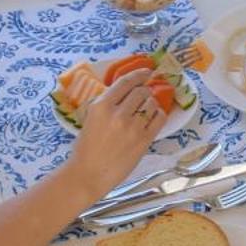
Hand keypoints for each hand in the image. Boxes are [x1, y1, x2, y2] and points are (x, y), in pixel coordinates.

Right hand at [68, 70, 163, 200]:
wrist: (88, 174)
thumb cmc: (86, 148)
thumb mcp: (90, 118)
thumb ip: (106, 104)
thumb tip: (125, 91)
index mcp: (101, 106)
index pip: (125, 82)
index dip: (139, 74)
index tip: (147, 71)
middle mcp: (118, 114)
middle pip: (141, 91)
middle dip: (144, 91)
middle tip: (144, 95)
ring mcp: (132, 127)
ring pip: (151, 103)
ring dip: (151, 103)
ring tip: (146, 109)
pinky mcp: (143, 141)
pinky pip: (159, 119)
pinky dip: (159, 114)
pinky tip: (154, 117)